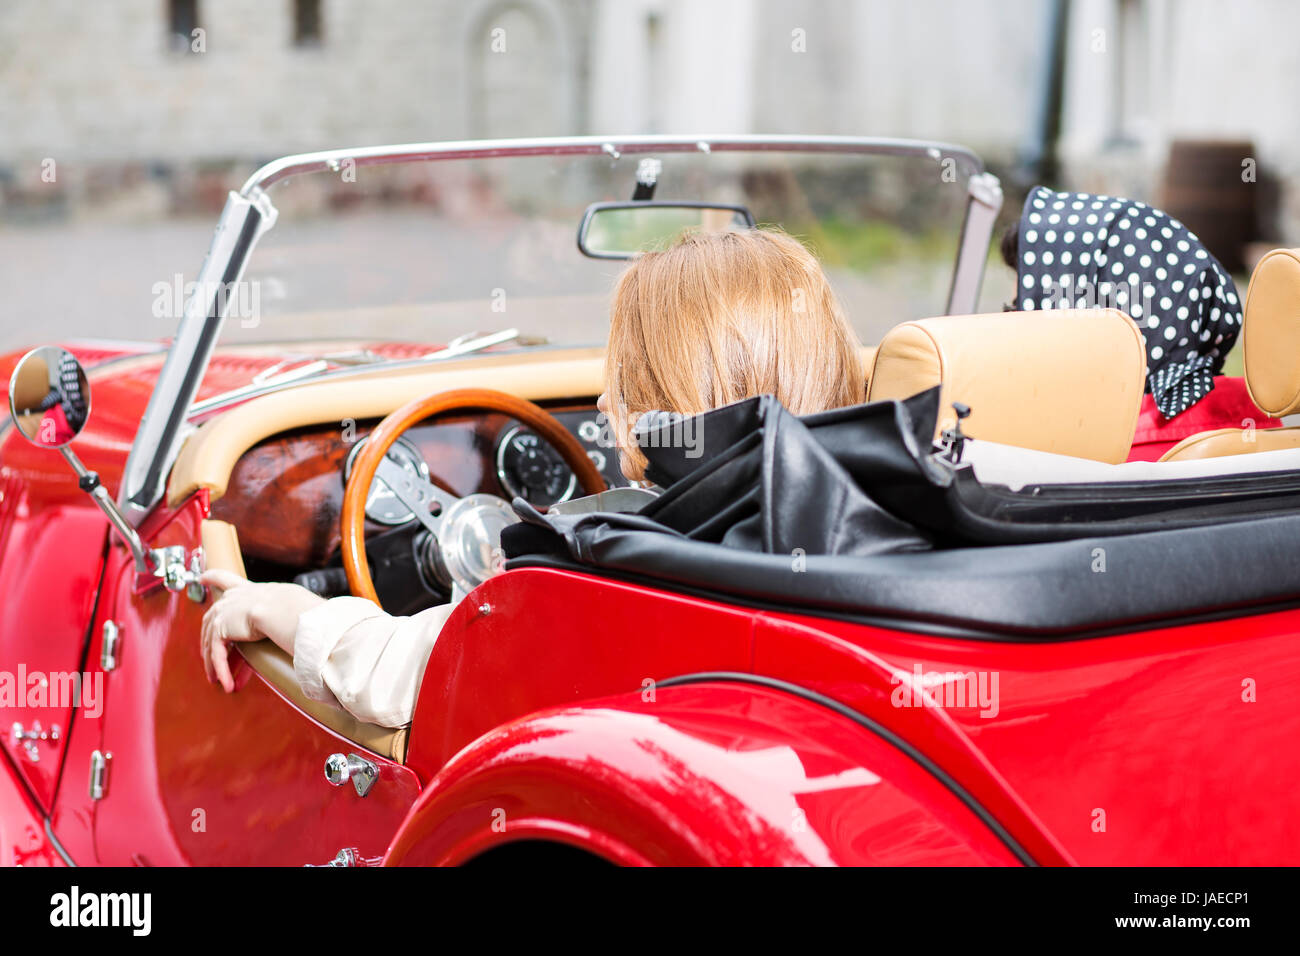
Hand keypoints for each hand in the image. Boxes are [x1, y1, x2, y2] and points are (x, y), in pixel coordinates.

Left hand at [199, 569, 325, 691]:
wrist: (286, 609)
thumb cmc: (293, 606)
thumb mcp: (286, 603)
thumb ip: (286, 612)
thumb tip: (310, 619)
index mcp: (247, 590)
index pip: (226, 579)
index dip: (213, 577)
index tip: (203, 577)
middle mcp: (231, 599)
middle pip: (212, 618)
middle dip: (209, 640)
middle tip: (208, 659)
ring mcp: (223, 613)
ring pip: (212, 642)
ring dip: (214, 663)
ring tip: (219, 679)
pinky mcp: (220, 630)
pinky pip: (217, 654)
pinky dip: (221, 670)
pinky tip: (226, 683)